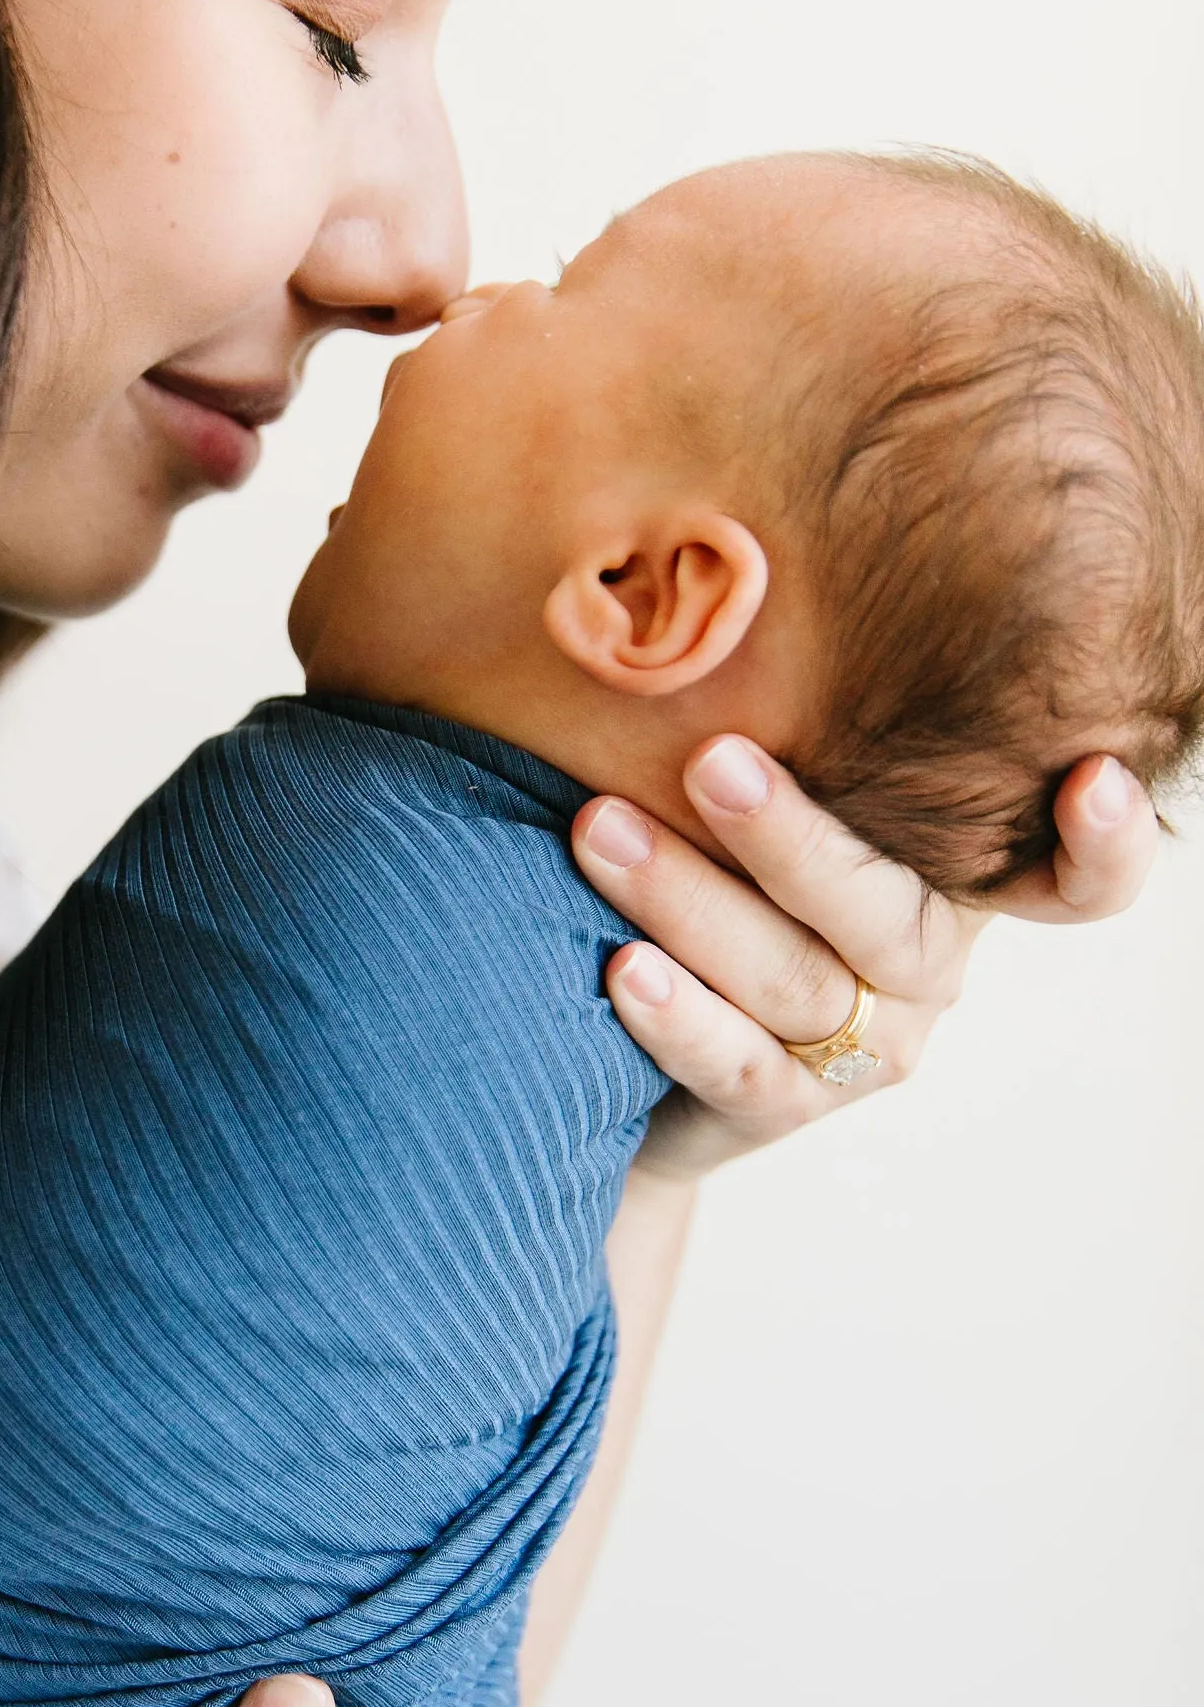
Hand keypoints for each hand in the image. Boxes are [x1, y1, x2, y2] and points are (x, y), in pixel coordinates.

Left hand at [569, 738, 1158, 1181]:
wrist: (625, 1040)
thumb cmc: (712, 870)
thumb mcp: (769, 798)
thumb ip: (796, 737)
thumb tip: (733, 599)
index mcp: (950, 879)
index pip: (1072, 880)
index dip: (1105, 845)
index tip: (1094, 777)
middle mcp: (925, 966)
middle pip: (887, 914)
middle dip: (791, 838)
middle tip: (708, 759)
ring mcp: (864, 1046)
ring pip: (794, 979)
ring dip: (691, 901)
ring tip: (602, 831)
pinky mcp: (783, 1107)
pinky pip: (738, 1066)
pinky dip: (680, 1016)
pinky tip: (624, 966)